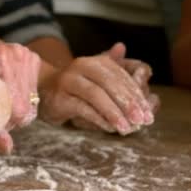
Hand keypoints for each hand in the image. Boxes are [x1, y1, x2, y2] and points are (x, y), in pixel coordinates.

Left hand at [0, 40, 41, 152]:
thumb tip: (8, 148)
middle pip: (28, 104)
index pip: (19, 108)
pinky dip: (22, 95)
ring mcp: (23, 52)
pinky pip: (33, 87)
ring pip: (32, 97)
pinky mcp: (30, 56)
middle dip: (13, 116)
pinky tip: (5, 92)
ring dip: (19, 106)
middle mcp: (14, 53)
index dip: (8, 123)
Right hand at [38, 43, 153, 135]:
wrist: (42, 90)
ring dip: (114, 113)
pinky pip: (82, 108)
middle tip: (143, 121)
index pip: (121, 76)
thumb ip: (120, 76)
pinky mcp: (59, 98)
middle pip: (110, 83)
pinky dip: (98, 118)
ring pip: (96, 95)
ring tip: (127, 129)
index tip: (148, 113)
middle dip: (129, 104)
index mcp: (95, 62)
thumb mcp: (98, 81)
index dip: (136, 94)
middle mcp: (81, 66)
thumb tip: (140, 69)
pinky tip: (110, 128)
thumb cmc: (76, 87)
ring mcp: (69, 81)